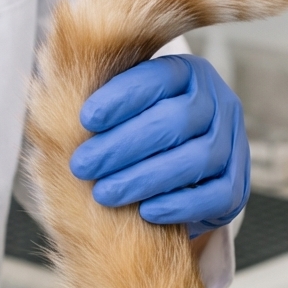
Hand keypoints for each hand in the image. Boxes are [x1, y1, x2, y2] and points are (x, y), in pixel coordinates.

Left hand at [70, 55, 249, 236]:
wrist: (181, 178)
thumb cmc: (140, 137)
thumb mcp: (125, 109)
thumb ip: (103, 103)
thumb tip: (51, 100)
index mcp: (189, 75)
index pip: (159, 78)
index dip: (122, 98)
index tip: (84, 119)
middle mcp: (219, 104)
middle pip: (176, 121)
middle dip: (124, 145)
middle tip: (82, 165)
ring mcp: (233, 145)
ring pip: (196, 158)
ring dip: (145, 178)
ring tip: (104, 193)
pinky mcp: (237, 186)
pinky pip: (214, 195)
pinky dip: (179, 204)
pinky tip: (146, 212)